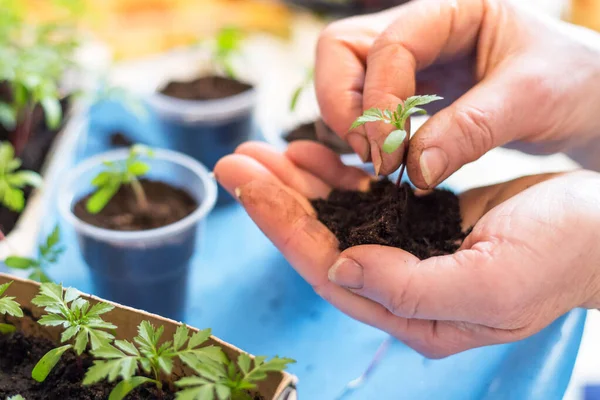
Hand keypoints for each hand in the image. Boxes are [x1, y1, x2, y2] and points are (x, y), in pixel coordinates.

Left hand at [215, 141, 599, 356]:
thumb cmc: (561, 255)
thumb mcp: (492, 284)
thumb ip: (409, 286)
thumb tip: (339, 268)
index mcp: (411, 313)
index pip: (327, 269)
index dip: (282, 225)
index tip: (246, 183)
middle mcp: (399, 288)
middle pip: (319, 244)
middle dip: (275, 201)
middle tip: (235, 161)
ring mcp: (405, 255)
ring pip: (335, 221)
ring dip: (297, 186)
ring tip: (260, 153)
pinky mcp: (417, 224)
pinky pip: (362, 201)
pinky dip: (335, 176)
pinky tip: (312, 154)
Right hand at [315, 0, 599, 184]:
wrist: (587, 100)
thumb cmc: (573, 81)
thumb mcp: (531, 98)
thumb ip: (471, 130)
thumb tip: (414, 169)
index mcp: (450, 10)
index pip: (387, 45)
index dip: (378, 100)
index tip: (389, 155)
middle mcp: (421, 30)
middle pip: (341, 53)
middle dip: (346, 107)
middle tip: (372, 157)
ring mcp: (411, 63)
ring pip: (345, 81)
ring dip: (350, 124)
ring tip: (381, 164)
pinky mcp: (409, 93)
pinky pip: (365, 109)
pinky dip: (365, 136)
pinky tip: (388, 162)